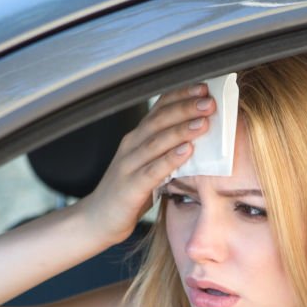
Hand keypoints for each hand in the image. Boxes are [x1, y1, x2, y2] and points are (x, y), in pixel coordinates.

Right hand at [83, 83, 215, 242]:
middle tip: (209, 101)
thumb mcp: (149, 167)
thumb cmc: (128, 193)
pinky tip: (187, 150)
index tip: (204, 87)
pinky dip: (170, 158)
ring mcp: (128, 165)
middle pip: (160, 119)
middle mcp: (131, 145)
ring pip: (156, 141)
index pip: (160, 109)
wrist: (97, 220)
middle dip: (186, 107)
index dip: (181, 95)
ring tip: (204, 121)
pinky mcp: (130, 187)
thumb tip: (200, 142)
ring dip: (182, 129)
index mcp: (137, 138)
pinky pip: (152, 170)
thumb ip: (168, 153)